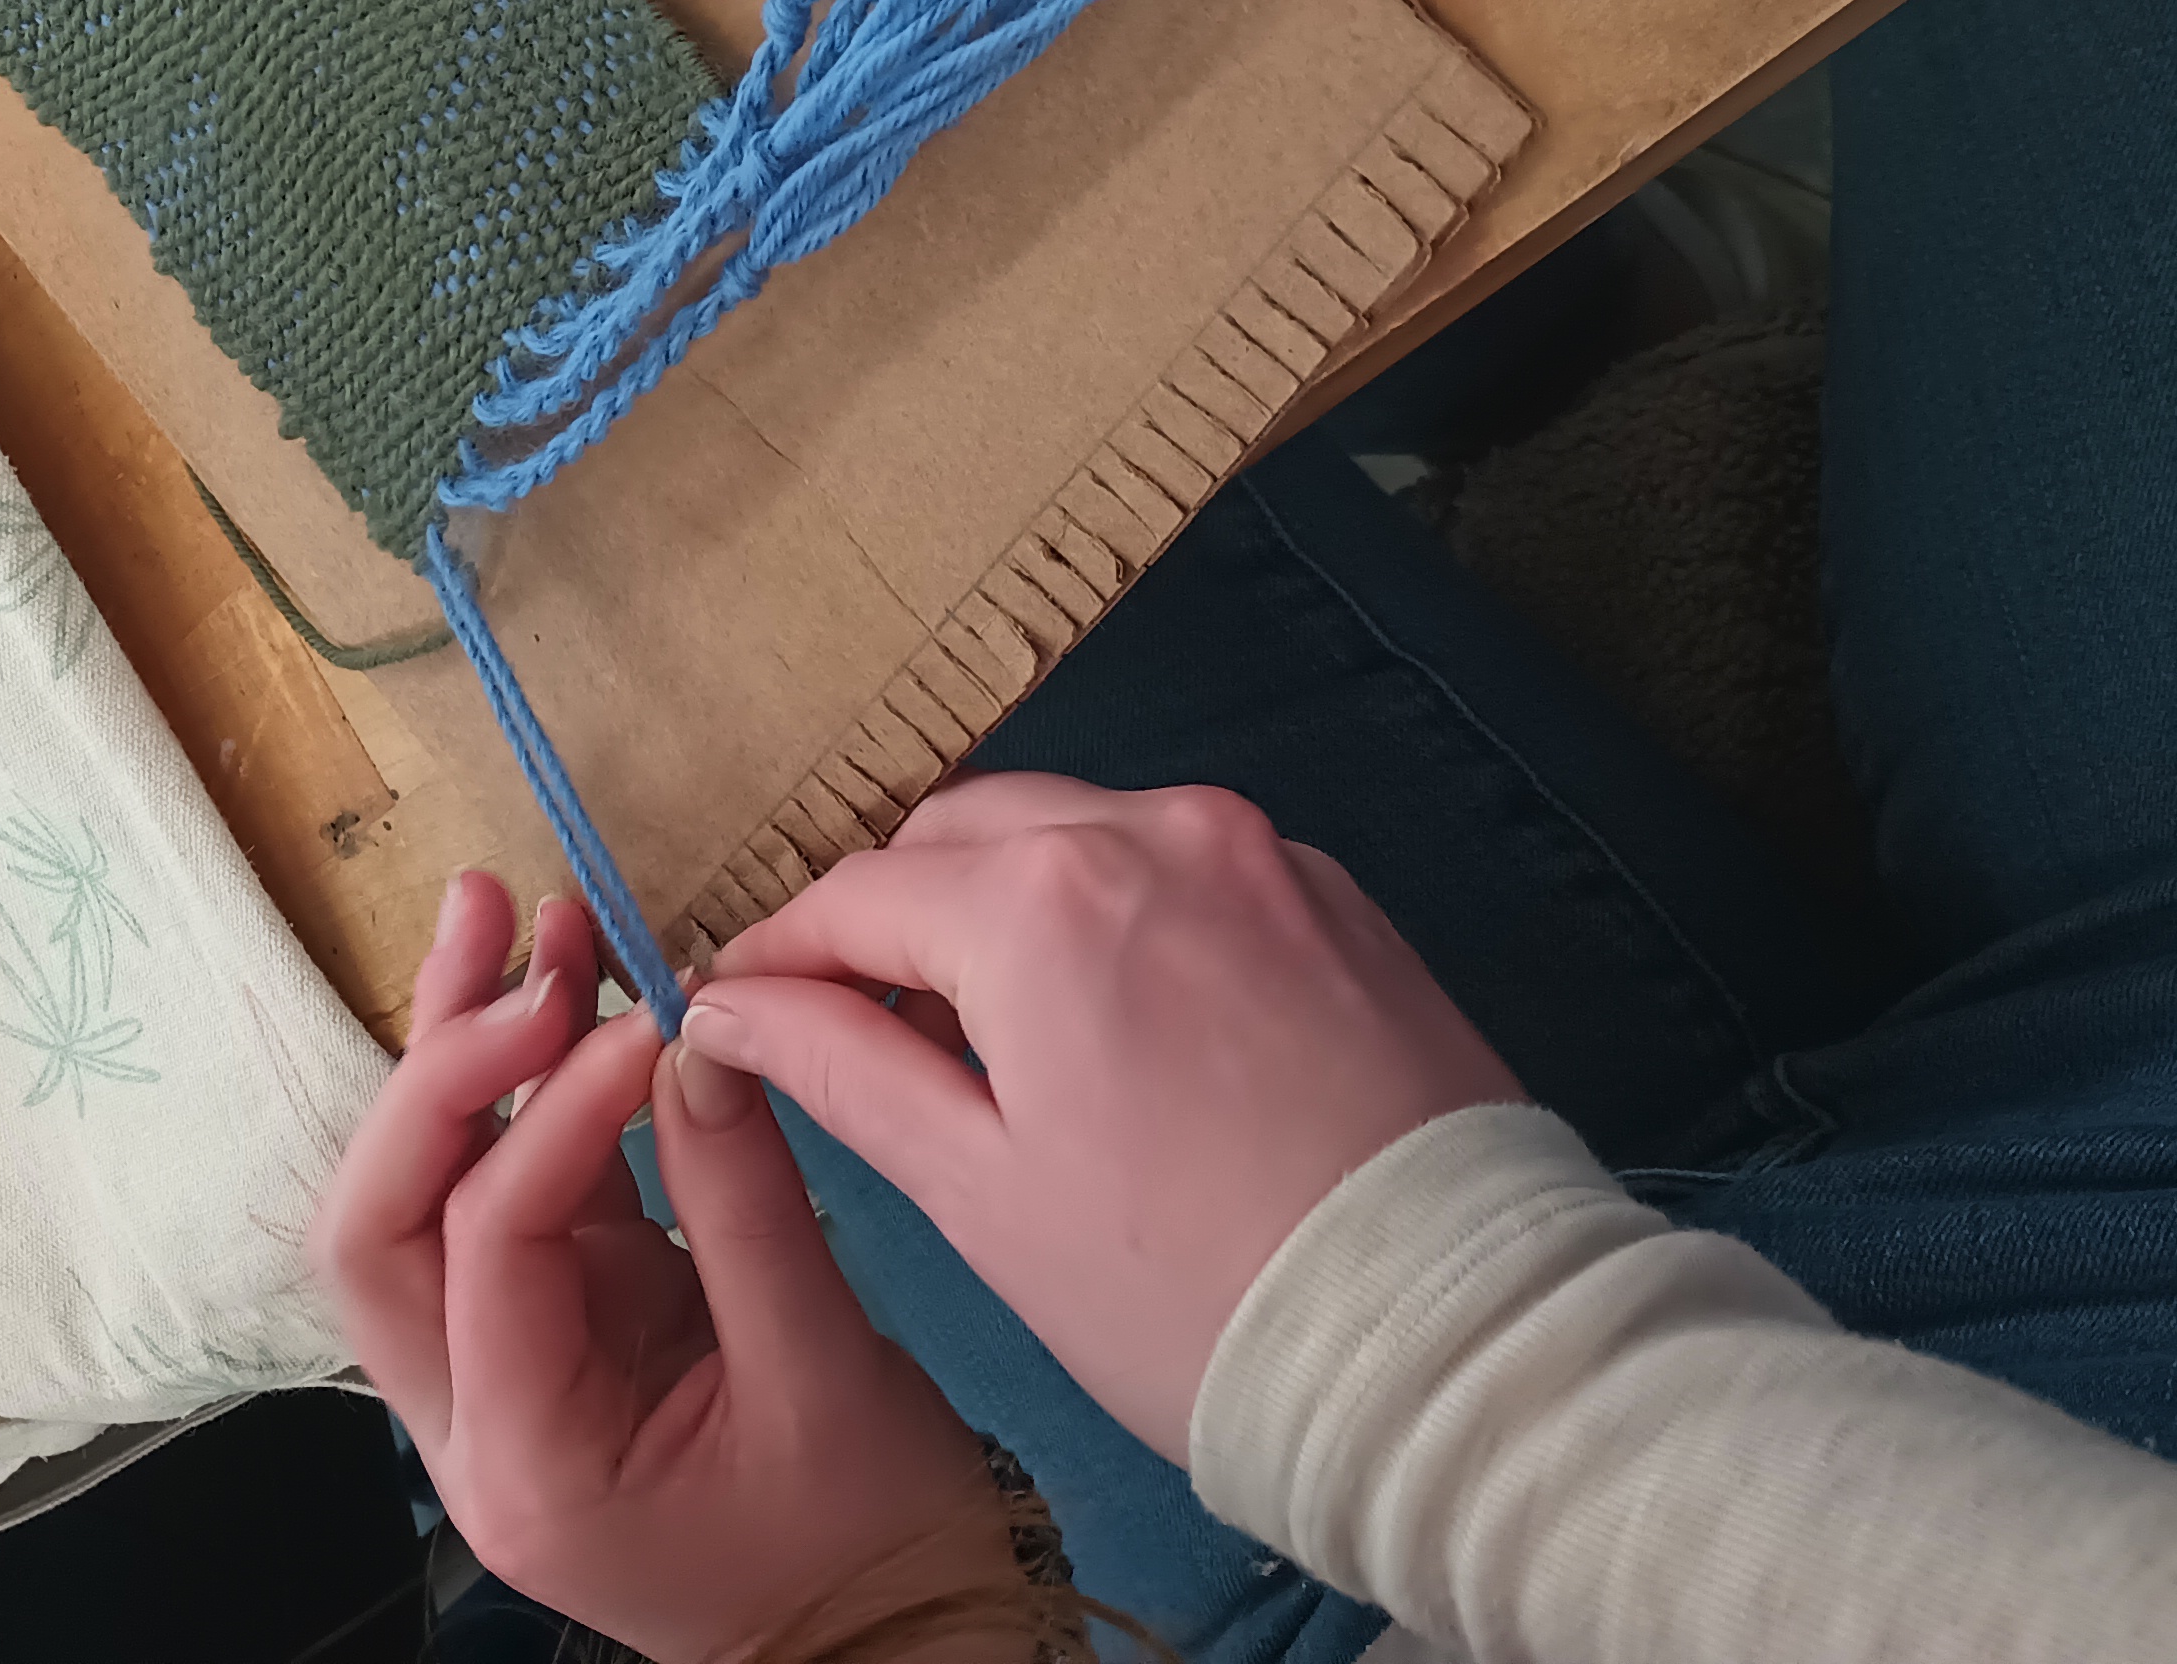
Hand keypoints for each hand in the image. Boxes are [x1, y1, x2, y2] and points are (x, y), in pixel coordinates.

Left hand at [315, 873, 1025, 1663]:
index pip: (489, 1250)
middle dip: (437, 1068)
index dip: (554, 1115)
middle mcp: (471, 1425)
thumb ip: (750, 1202)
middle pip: (379, 1227)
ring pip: (416, 1198)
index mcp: (529, 1465)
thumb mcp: (827, 1376)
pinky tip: (559, 981)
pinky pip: (499, 1191)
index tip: (644, 1016)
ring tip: (505, 909)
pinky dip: (524, 1089)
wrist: (885, 1641)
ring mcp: (497, 1369)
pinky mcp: (549, 1321)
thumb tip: (699, 1032)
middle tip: (512, 932)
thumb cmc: (866, 1542)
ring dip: (460, 1051)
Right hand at [681, 775, 1519, 1455]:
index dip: (781, 955)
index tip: (739, 1010)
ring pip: (1076, 835)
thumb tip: (730, 1005)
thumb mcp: (979, 1191)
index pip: (857, 892)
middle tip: (862, 1030)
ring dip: (1009, 908)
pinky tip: (1122, 1031)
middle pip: (963, 834)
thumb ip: (840, 1066)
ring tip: (998, 1042)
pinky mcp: (1335, 897)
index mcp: (1045, 898)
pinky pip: (1182, 869)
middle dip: (895, 916)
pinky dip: (1120, 919)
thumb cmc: (1193, 1294)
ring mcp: (1258, 853)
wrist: (1446, 1345)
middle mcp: (1152, 830)